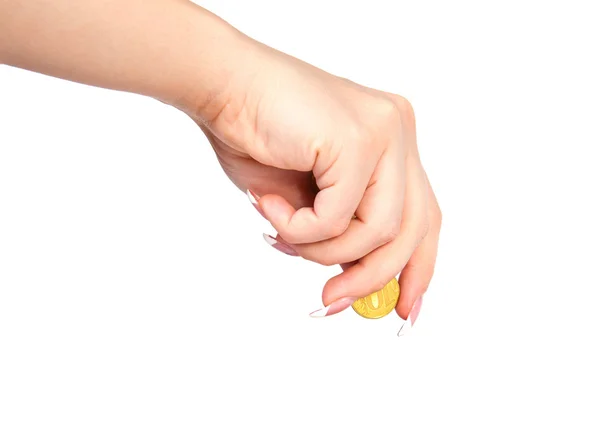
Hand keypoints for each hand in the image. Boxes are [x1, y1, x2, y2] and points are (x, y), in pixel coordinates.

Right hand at [183, 38, 440, 320]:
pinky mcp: (358, 139)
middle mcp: (398, 132)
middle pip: (413, 229)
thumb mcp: (309, 199)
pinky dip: (300, 228)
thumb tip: (355, 279)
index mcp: (391, 144)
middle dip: (370, 277)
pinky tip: (270, 206)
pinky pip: (339, 217)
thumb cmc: (255, 136)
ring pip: (379, 231)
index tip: (403, 310)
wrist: (220, 85)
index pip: (424, 216)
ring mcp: (384, 132)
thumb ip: (340, 231)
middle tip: (330, 302)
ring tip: (281, 233)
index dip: (417, 268)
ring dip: (321, 250)